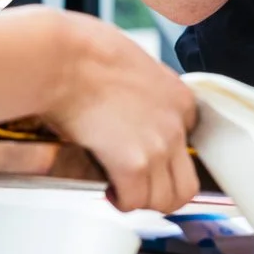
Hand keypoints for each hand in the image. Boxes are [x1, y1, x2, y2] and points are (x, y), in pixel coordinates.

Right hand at [39, 10, 199, 212]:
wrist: (64, 59)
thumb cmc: (85, 51)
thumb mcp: (133, 63)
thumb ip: (143, 92)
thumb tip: (128, 108)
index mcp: (179, 97)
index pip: (189, 144)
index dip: (164, 156)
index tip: (145, 158)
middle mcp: (175, 125)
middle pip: (186, 184)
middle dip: (162, 192)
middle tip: (139, 188)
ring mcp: (157, 147)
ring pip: (164, 200)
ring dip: (140, 200)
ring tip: (120, 189)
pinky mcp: (132, 165)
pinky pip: (134, 202)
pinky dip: (120, 201)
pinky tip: (107, 189)